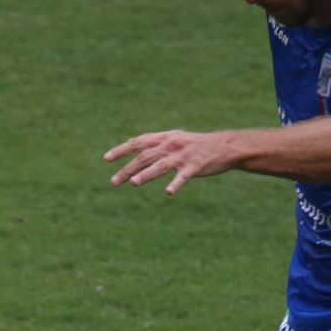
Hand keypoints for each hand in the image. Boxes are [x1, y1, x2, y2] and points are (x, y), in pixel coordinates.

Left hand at [105, 130, 234, 194]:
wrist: (223, 146)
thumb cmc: (195, 145)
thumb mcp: (174, 139)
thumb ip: (155, 143)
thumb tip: (134, 147)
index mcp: (164, 138)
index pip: (138, 142)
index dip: (122, 150)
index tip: (106, 158)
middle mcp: (171, 145)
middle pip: (145, 157)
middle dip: (128, 169)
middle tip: (114, 182)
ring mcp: (182, 156)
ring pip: (160, 166)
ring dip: (146, 174)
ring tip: (134, 183)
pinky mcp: (194, 166)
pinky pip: (183, 177)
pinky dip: (176, 184)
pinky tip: (168, 192)